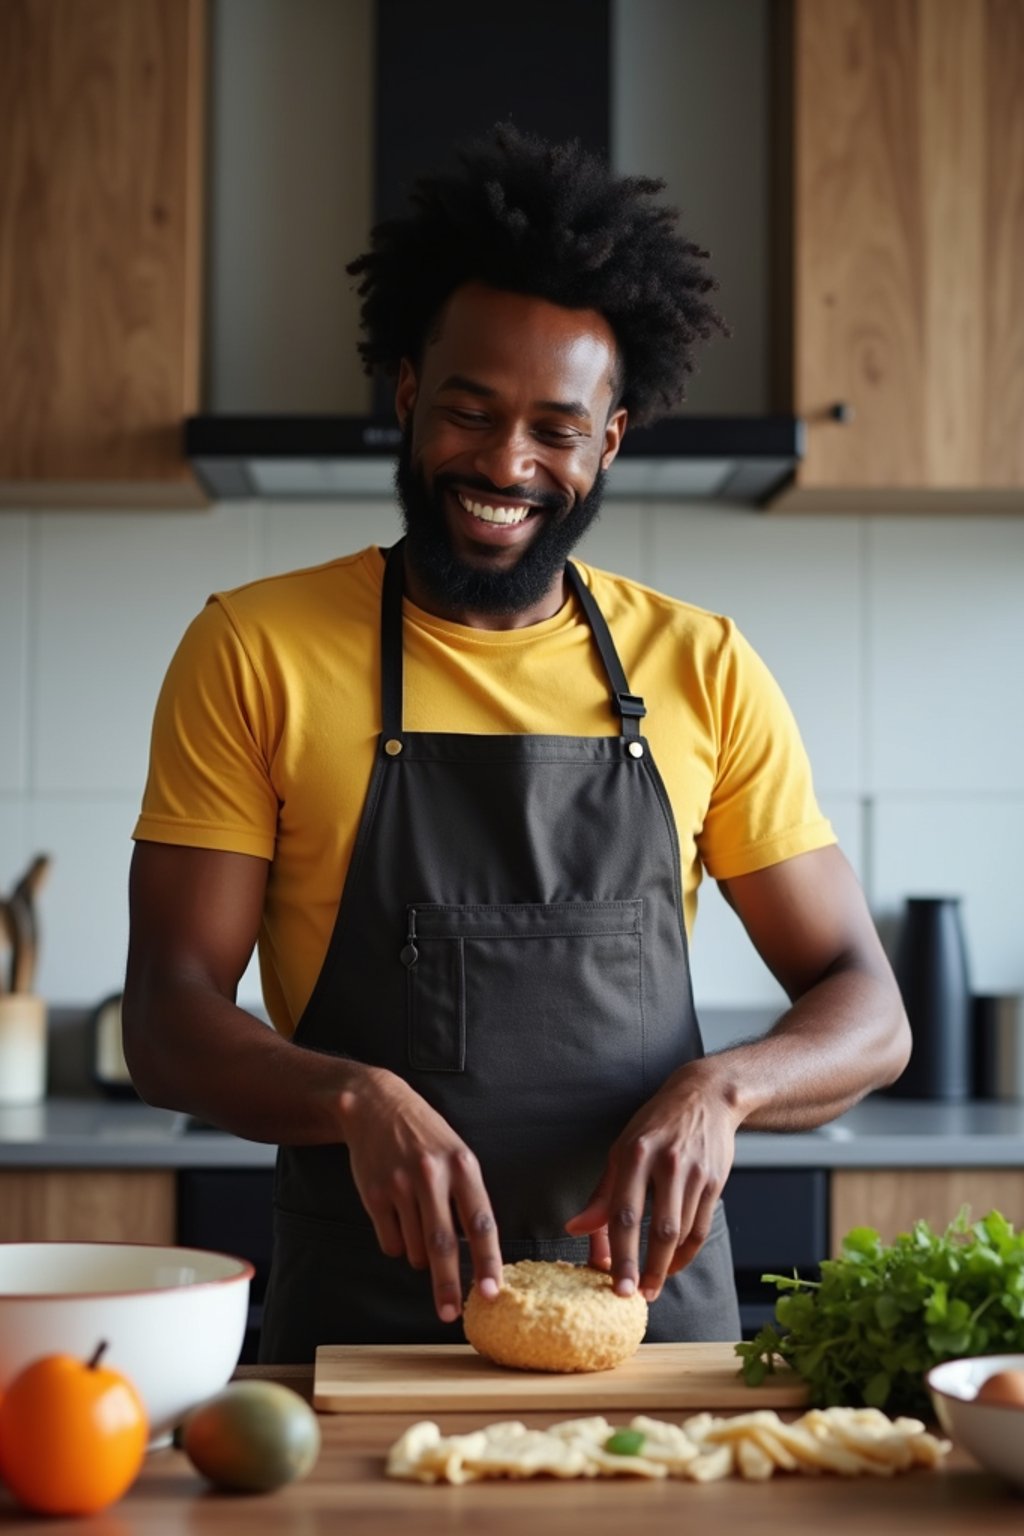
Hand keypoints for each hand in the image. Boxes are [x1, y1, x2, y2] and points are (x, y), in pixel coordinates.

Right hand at [339, 1066, 502, 1323]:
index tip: (491, 1291)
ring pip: (413, 1248)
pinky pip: (389, 1242)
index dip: (487, 1261)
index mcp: (462, 1166)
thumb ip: (466, 1196)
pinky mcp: (374, 1194)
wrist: (375, 1105)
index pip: (480, 1222)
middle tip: (451, 1314)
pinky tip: (397, 1219)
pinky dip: (396, 1245)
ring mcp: (400, 1185)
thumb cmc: (425, 1135)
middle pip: (442, 1244)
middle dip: (448, 1285)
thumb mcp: (456, 1153)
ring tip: (419, 1230)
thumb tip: (474, 1249)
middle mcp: (432, 1176)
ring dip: (420, 1258)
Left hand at [564, 1063, 740, 1302]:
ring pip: (681, 1232)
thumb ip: (601, 1193)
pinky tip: (671, 1264)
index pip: (624, 1212)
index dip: (619, 1253)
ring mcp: (694, 1174)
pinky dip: (686, 1253)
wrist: (707, 1096)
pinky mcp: (715, 1182)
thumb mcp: (622, 1149)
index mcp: (635, 1153)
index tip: (614, 1284)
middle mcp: (666, 1163)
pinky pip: (700, 1228)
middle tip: (636, 1297)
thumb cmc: (656, 1125)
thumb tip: (575, 1228)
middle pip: (658, 1229)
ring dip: (665, 1265)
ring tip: (651, 1285)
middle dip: (647, 1268)